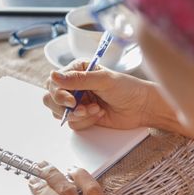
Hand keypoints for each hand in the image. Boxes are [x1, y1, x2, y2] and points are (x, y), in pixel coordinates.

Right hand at [43, 60, 161, 129]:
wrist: (142, 107)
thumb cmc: (128, 88)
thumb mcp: (103, 80)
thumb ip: (78, 79)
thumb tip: (54, 75)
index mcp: (77, 70)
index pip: (54, 82)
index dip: (58, 93)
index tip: (70, 101)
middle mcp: (74, 86)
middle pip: (51, 98)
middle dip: (65, 107)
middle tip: (81, 110)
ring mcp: (77, 102)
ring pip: (60, 113)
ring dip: (78, 115)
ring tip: (96, 110)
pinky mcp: (83, 116)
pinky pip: (73, 123)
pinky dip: (86, 121)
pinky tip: (100, 114)